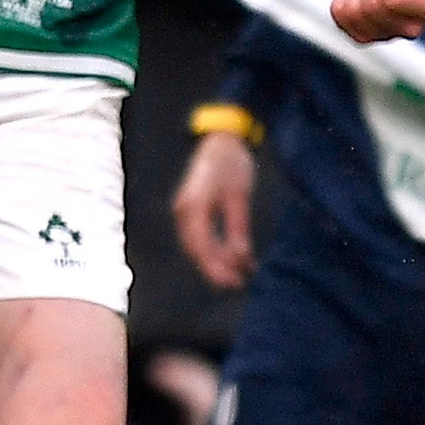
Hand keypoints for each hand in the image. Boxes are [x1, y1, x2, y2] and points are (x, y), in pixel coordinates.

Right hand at [174, 130, 256, 289]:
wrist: (220, 140)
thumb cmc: (232, 163)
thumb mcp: (240, 196)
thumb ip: (238, 228)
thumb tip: (240, 258)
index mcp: (194, 206)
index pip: (202, 246)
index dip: (218, 268)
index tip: (235, 281)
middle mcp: (184, 212)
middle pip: (196, 250)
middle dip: (217, 269)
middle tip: (239, 283)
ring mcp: (185, 212)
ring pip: (197, 246)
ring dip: (217, 261)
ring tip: (240, 273)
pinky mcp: (191, 211)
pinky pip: (200, 237)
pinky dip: (215, 249)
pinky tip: (234, 256)